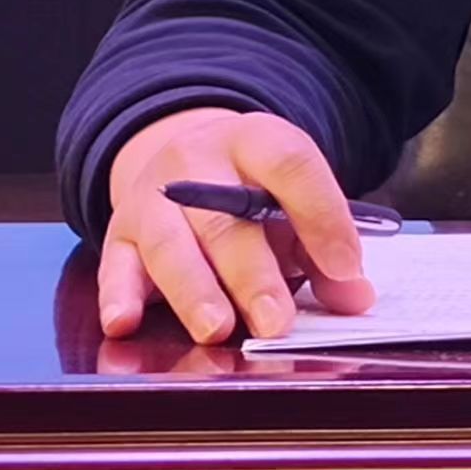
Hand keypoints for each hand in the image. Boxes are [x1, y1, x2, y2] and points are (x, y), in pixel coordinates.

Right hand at [98, 107, 376, 343]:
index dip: (322, 216)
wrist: (184, 158)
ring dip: (194, 290)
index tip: (345, 267)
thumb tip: (355, 296)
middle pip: (226, 219)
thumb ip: (323, 247)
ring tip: (217, 329)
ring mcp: (152, 198)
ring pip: (171, 244)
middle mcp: (197, 162)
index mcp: (255, 140)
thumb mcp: (293, 201)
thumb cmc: (251, 191)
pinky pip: (114, 267)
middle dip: (253, 275)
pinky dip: (118, 297)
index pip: (291, 165)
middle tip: (276, 322)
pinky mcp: (119, 235)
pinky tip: (125, 323)